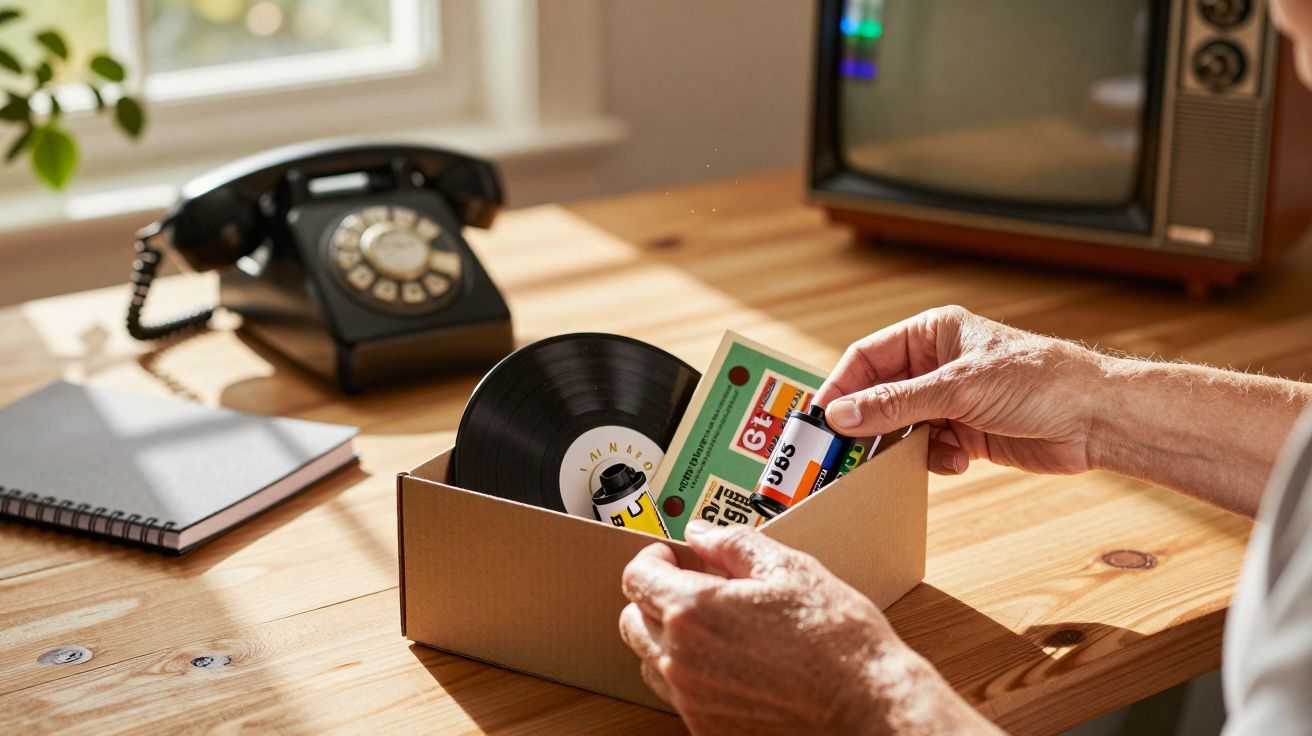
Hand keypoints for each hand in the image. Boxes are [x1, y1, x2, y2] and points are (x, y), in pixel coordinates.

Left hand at [619, 521, 999, 734]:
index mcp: (695, 611)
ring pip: (651, 663)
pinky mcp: (709, 730)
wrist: (868, 708)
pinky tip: (729, 662)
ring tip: (711, 626)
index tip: (669, 555)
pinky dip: (690, 675)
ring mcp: (693, 701)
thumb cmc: (838, 642)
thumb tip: (702, 533)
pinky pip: (679, 697)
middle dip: (653, 597)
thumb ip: (733, 545)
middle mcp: (683, 660)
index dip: (651, 558)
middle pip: (632, 621)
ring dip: (666, 638)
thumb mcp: (789, 570)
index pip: (637, 577)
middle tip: (687, 585)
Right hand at [813, 305, 1104, 475]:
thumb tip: (841, 414)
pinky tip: (957, 461)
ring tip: (909, 457)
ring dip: (903, 446)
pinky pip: (928, 450)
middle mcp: (937, 366)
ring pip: (901, 427)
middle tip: (845, 450)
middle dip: (868, 423)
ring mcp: (951, 401)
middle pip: (879, 395)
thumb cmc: (1039, 380)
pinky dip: (935, 460)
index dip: (840, 386)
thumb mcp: (958, 388)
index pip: (867, 357)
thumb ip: (895, 403)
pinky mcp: (967, 433)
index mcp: (931, 335)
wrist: (1097, 419)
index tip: (820, 417)